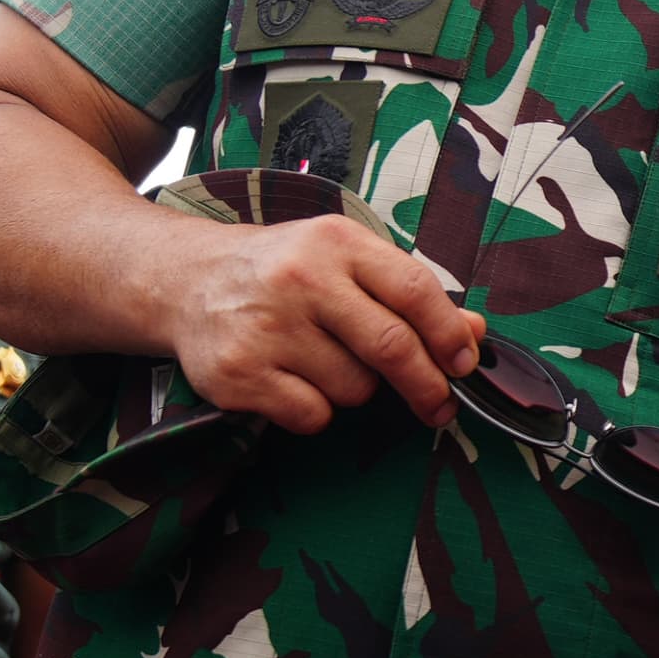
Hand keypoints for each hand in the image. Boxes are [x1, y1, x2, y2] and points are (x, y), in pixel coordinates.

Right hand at [157, 215, 479, 434]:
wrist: (182, 280)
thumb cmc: (280, 272)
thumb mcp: (341, 262)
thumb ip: (407, 295)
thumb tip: (475, 334)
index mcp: (335, 242)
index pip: (414, 289)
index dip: (449, 334)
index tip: (465, 364)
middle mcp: (300, 278)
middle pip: (392, 348)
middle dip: (427, 386)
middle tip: (439, 405)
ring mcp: (265, 327)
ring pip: (354, 388)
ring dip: (353, 388)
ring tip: (320, 359)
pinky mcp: (238, 373)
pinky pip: (312, 414)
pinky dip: (313, 409)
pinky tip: (289, 380)